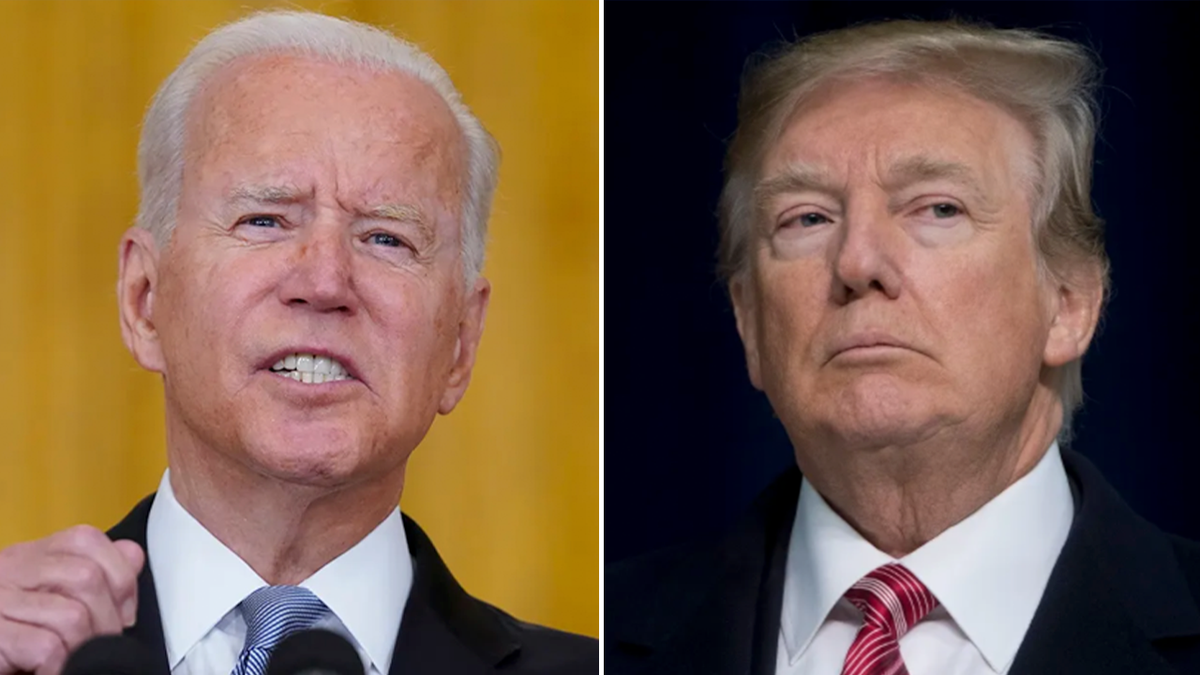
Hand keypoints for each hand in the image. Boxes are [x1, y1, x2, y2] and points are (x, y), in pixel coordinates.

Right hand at [0, 526, 143, 674]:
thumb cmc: (21, 636)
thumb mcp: (55, 598)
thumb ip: (95, 575)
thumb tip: (133, 557)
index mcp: (30, 556)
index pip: (87, 540)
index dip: (120, 576)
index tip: (124, 612)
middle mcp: (10, 570)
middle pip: (87, 577)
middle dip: (108, 618)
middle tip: (103, 642)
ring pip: (72, 615)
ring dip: (85, 646)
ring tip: (75, 658)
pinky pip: (46, 646)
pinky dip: (60, 664)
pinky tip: (54, 669)